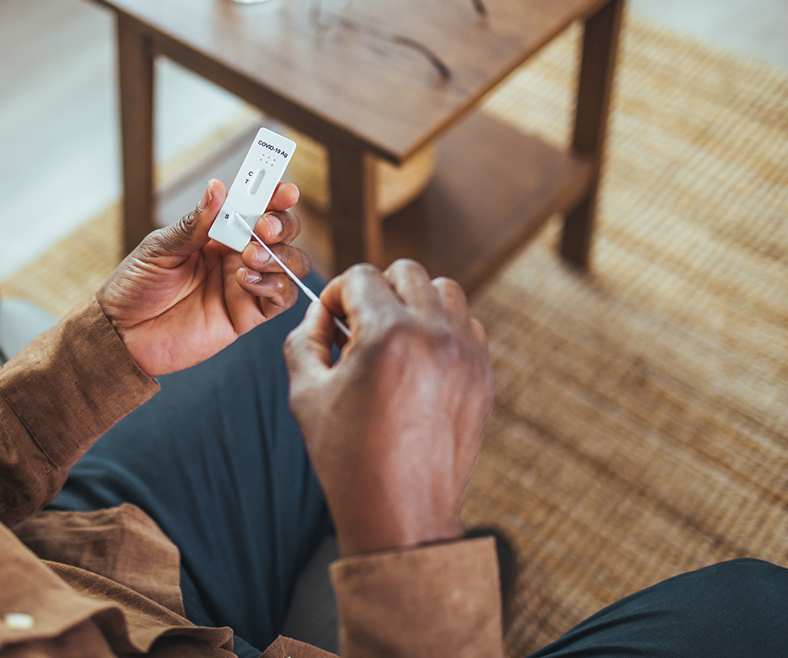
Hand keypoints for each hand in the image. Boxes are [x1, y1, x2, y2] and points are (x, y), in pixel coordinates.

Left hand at [98, 179, 310, 376]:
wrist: (122, 333)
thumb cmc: (136, 286)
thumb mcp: (160, 248)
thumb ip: (194, 223)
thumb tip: (217, 188)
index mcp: (217, 231)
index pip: (256, 206)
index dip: (274, 195)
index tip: (282, 190)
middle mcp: (237, 254)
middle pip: (282, 231)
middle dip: (282, 223)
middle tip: (263, 226)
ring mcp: (246, 284)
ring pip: (291, 262)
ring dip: (279, 254)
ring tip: (249, 255)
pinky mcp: (248, 314)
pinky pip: (281, 297)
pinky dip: (274, 284)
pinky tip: (246, 279)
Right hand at [284, 260, 493, 556]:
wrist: (402, 515)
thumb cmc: (349, 458)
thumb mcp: (305, 393)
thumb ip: (304, 339)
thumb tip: (319, 315)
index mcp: (390, 335)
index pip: (361, 276)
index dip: (335, 295)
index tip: (330, 323)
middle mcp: (435, 335)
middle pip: (406, 272)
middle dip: (375, 290)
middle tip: (358, 328)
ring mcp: (467, 354)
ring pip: (444, 290)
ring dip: (413, 302)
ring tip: (392, 339)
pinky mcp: (483, 376)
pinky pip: (467, 325)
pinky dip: (443, 329)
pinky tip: (419, 361)